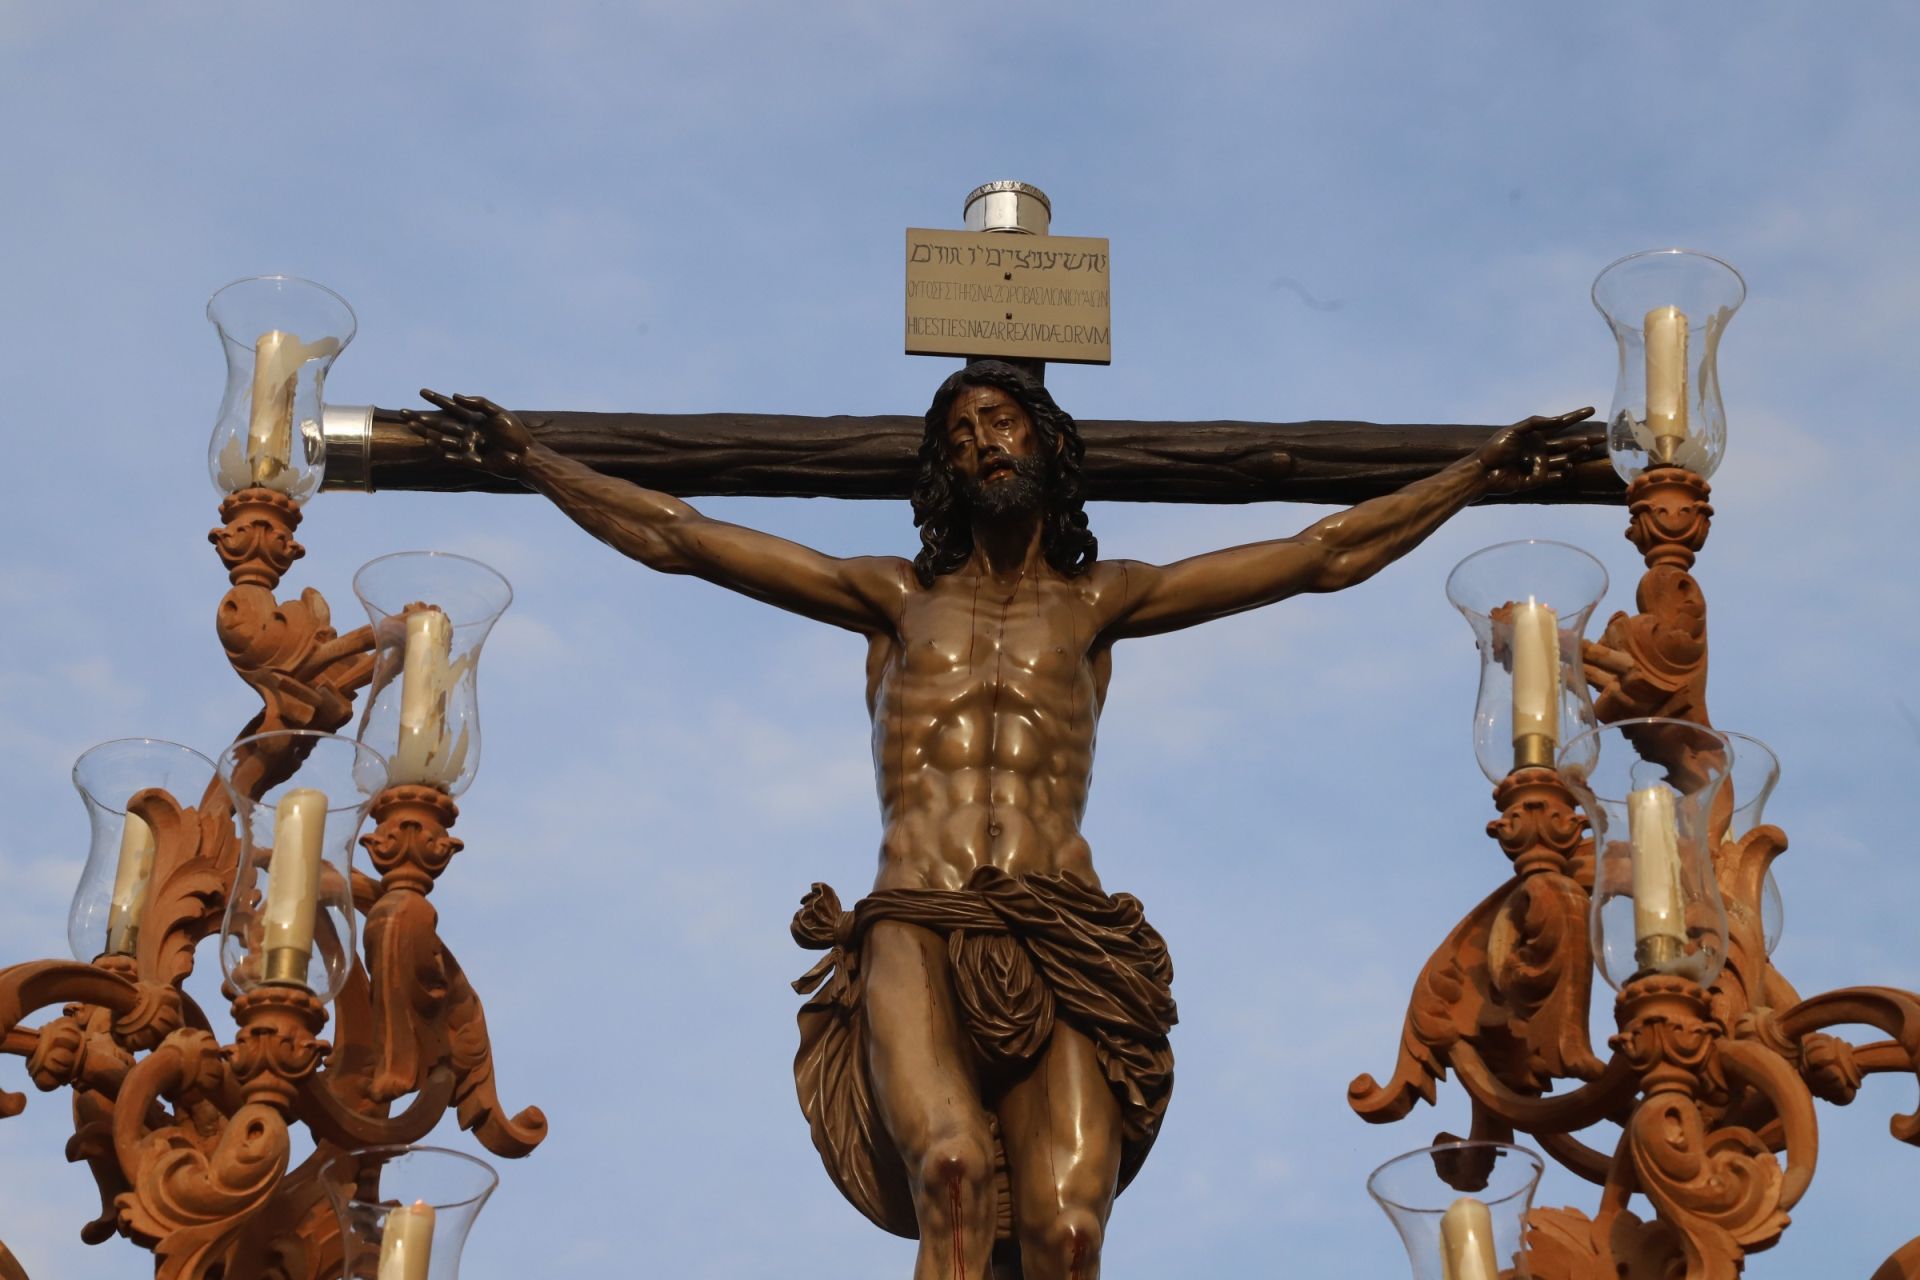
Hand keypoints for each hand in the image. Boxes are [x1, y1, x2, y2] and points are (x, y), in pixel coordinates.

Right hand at [401, 390, 537, 478]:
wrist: (526, 457)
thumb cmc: (515, 434)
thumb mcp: (498, 414)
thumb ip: (478, 403)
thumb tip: (455, 395)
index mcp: (475, 419)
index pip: (451, 407)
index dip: (436, 399)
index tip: (421, 391)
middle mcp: (468, 432)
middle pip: (441, 423)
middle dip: (422, 418)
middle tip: (404, 412)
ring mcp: (468, 447)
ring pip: (442, 438)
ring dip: (427, 432)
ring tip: (411, 425)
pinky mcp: (471, 460)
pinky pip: (452, 455)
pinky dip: (441, 450)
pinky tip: (429, 443)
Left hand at [1473, 407, 1600, 493]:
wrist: (1483, 472)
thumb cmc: (1495, 449)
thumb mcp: (1514, 430)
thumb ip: (1536, 423)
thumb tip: (1558, 419)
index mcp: (1536, 436)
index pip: (1560, 424)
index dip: (1576, 417)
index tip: (1592, 409)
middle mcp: (1541, 450)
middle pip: (1569, 444)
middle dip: (1586, 440)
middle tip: (1604, 436)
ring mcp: (1540, 466)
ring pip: (1565, 459)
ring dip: (1577, 453)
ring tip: (1587, 446)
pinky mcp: (1537, 481)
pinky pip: (1554, 477)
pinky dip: (1563, 473)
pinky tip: (1569, 468)